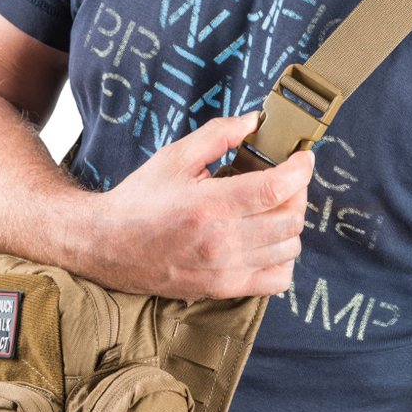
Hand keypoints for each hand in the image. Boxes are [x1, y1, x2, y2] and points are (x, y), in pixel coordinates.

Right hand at [80, 112, 313, 299]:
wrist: (108, 246)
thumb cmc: (140, 200)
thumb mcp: (174, 157)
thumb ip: (218, 135)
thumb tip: (255, 122)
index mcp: (210, 205)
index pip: (276, 189)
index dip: (301, 169)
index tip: (303, 157)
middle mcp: (222, 242)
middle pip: (291, 219)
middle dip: (298, 193)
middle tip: (287, 180)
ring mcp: (226, 271)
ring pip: (290, 249)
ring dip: (291, 224)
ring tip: (274, 208)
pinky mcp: (224, 289)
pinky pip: (278, 280)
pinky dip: (284, 259)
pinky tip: (269, 242)